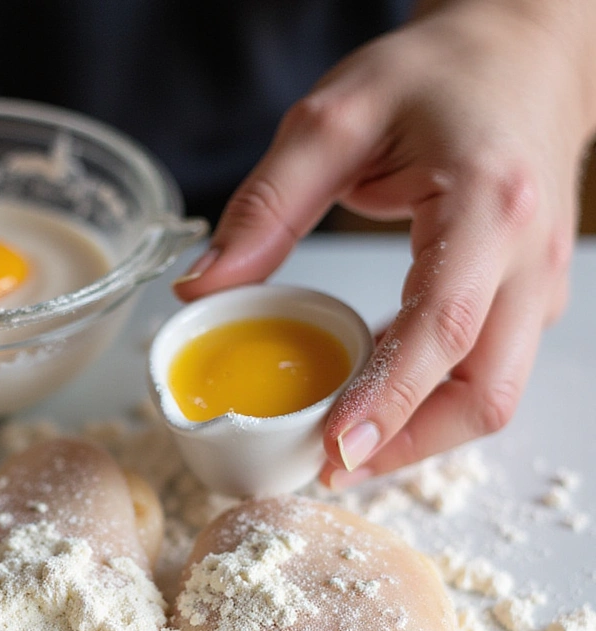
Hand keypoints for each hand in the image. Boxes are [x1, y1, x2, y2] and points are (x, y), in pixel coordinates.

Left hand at [174, 0, 595, 485]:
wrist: (518, 53)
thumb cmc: (434, 76)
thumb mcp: (332, 120)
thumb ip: (265, 208)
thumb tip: (200, 289)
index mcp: (488, 204)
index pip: (442, 326)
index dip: (389, 401)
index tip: (335, 452)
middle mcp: (529, 255)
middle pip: (484, 392)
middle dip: (406, 446)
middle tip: (326, 468)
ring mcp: (539, 282)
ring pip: (491, 396)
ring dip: (419, 435)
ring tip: (339, 447)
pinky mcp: (529, 296)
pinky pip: (485, 373)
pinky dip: (431, 403)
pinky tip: (373, 401)